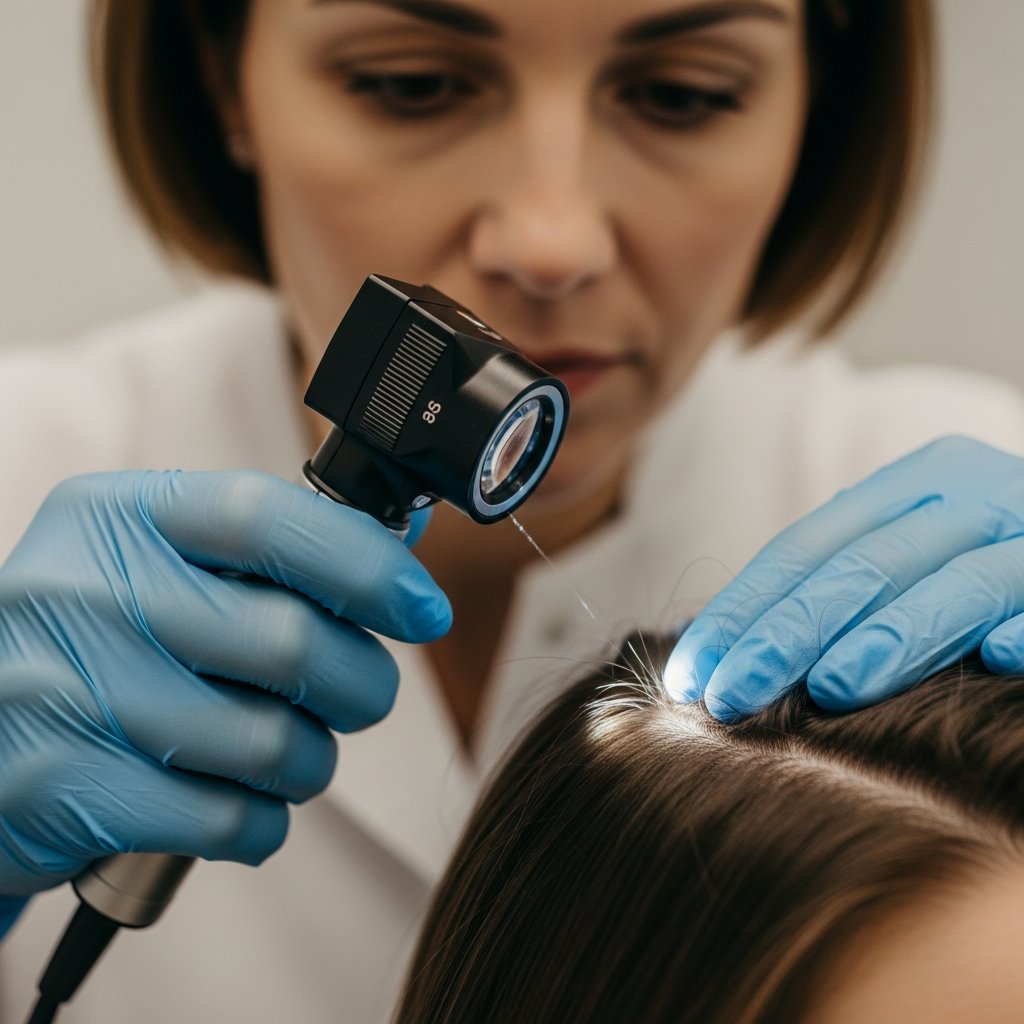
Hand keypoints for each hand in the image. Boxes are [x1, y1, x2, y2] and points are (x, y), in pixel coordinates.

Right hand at [0, 470, 450, 896]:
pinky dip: (262, 822)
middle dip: (361, 684)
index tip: (422, 608)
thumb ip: (270, 557)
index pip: (266, 517)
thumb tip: (405, 548)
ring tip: (287, 754)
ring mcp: (65, 690)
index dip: (366, 564)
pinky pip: (228, 818)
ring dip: (312, 762)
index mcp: (120, 515)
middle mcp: (85, 590)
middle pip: (290, 642)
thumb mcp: (158, 565)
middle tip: (356, 696)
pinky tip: (238, 805)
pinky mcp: (60, 788)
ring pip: (273, 743)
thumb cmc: (102, 643)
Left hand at [665, 436, 1023, 718]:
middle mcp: (967, 496)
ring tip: (831, 689)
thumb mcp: (912, 555)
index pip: (805, 549)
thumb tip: (736, 655)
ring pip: (951, 583)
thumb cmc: (986, 563)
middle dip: (786, 634)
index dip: (742, 610)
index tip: (691, 673)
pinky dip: (1023, 626)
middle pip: (860, 567)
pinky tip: (998, 661)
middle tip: (732, 696)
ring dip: (890, 637)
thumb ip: (845, 586)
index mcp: (908, 487)